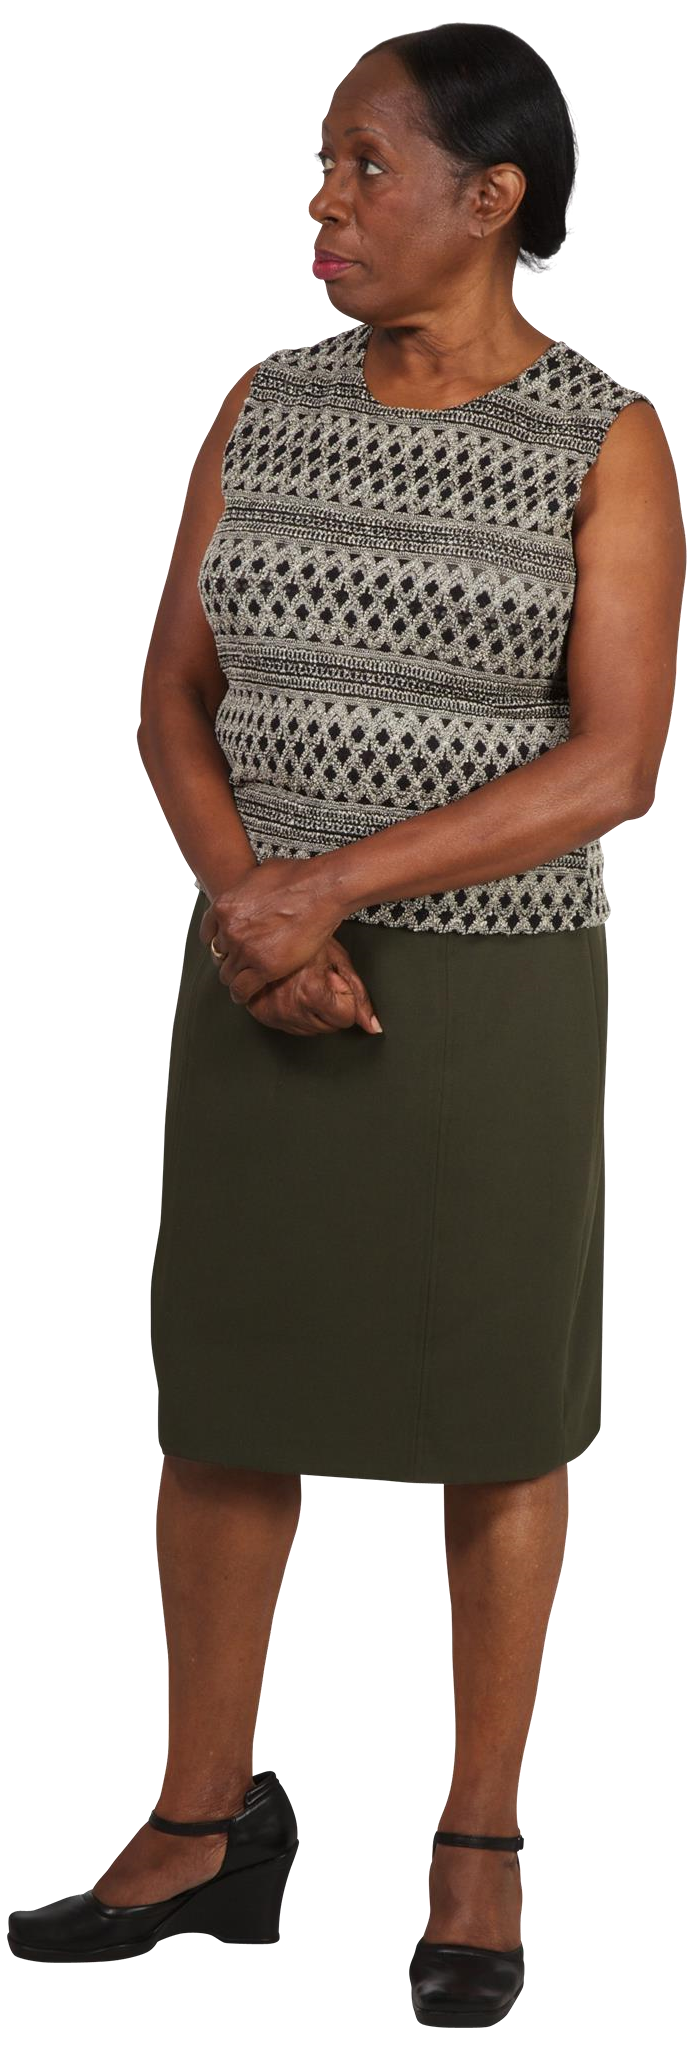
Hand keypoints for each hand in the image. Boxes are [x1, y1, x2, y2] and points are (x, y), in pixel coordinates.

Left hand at [198, 857, 343, 1004]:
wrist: (321, 890)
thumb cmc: (299, 877)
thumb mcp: (259, 874)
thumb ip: (246, 888)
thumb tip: (250, 889)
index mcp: (224, 907)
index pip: (208, 934)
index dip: (219, 942)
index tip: (226, 948)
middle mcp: (230, 930)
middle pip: (219, 955)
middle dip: (229, 959)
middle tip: (239, 963)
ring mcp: (245, 949)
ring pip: (228, 974)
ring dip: (235, 978)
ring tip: (243, 981)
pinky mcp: (264, 967)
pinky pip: (243, 989)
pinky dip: (242, 995)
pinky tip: (245, 996)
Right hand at [244, 937, 383, 1037]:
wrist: (271, 932)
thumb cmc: (306, 938)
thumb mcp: (339, 961)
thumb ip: (359, 995)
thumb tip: (372, 1026)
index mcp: (310, 992)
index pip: (346, 1018)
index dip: (345, 998)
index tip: (334, 980)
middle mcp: (290, 1007)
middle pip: (330, 1028)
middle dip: (331, 1007)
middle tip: (319, 980)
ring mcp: (274, 1013)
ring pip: (312, 1031)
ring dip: (314, 1012)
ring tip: (305, 984)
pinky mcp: (263, 1015)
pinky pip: (293, 1029)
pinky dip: (297, 1014)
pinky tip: (293, 992)